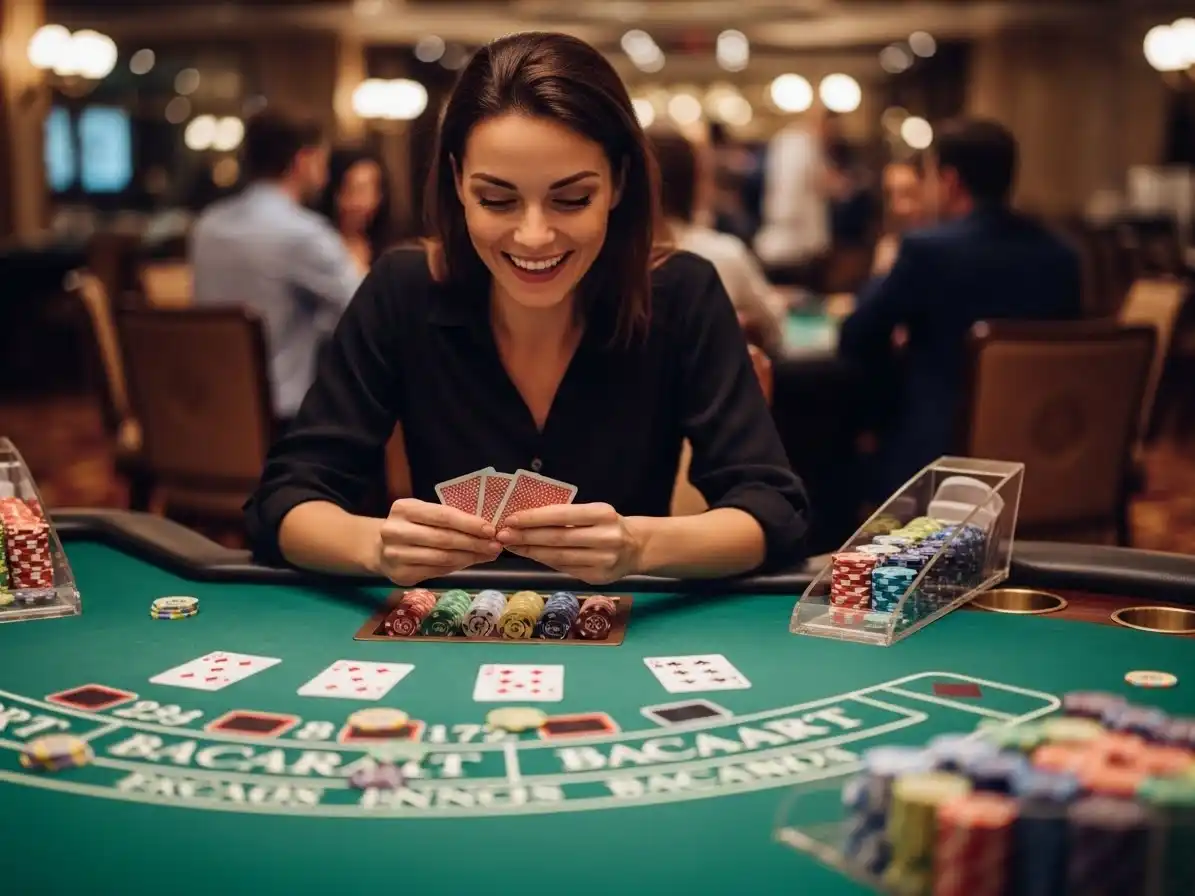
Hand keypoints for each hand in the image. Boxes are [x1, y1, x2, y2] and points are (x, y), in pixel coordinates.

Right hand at [376, 499, 501, 585]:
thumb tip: (487, 530)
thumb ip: (450, 520)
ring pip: (442, 558)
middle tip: (496, 546)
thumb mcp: (424, 514)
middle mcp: (396, 531)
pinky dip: (457, 566)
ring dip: (470, 557)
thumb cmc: (411, 526)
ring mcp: (396, 555)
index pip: (443, 516)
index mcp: (404, 509)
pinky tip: (470, 562)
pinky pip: (437, 571)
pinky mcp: (401, 575)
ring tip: (488, 555)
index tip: (490, 529)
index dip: (469, 523)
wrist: (378, 547)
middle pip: (444, 539)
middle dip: (474, 543)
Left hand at [496, 503, 643, 584]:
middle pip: (557, 538)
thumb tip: (525, 520)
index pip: (561, 515)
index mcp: (602, 514)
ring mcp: (602, 560)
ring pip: (558, 557)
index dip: (534, 518)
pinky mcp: (597, 577)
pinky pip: (564, 568)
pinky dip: (545, 561)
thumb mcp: (593, 512)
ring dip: (531, 552)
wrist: (637, 547)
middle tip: (502, 535)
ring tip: (511, 546)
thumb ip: (566, 516)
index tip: (511, 519)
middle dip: (526, 537)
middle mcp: (604, 537)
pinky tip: (531, 555)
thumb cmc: (607, 525)